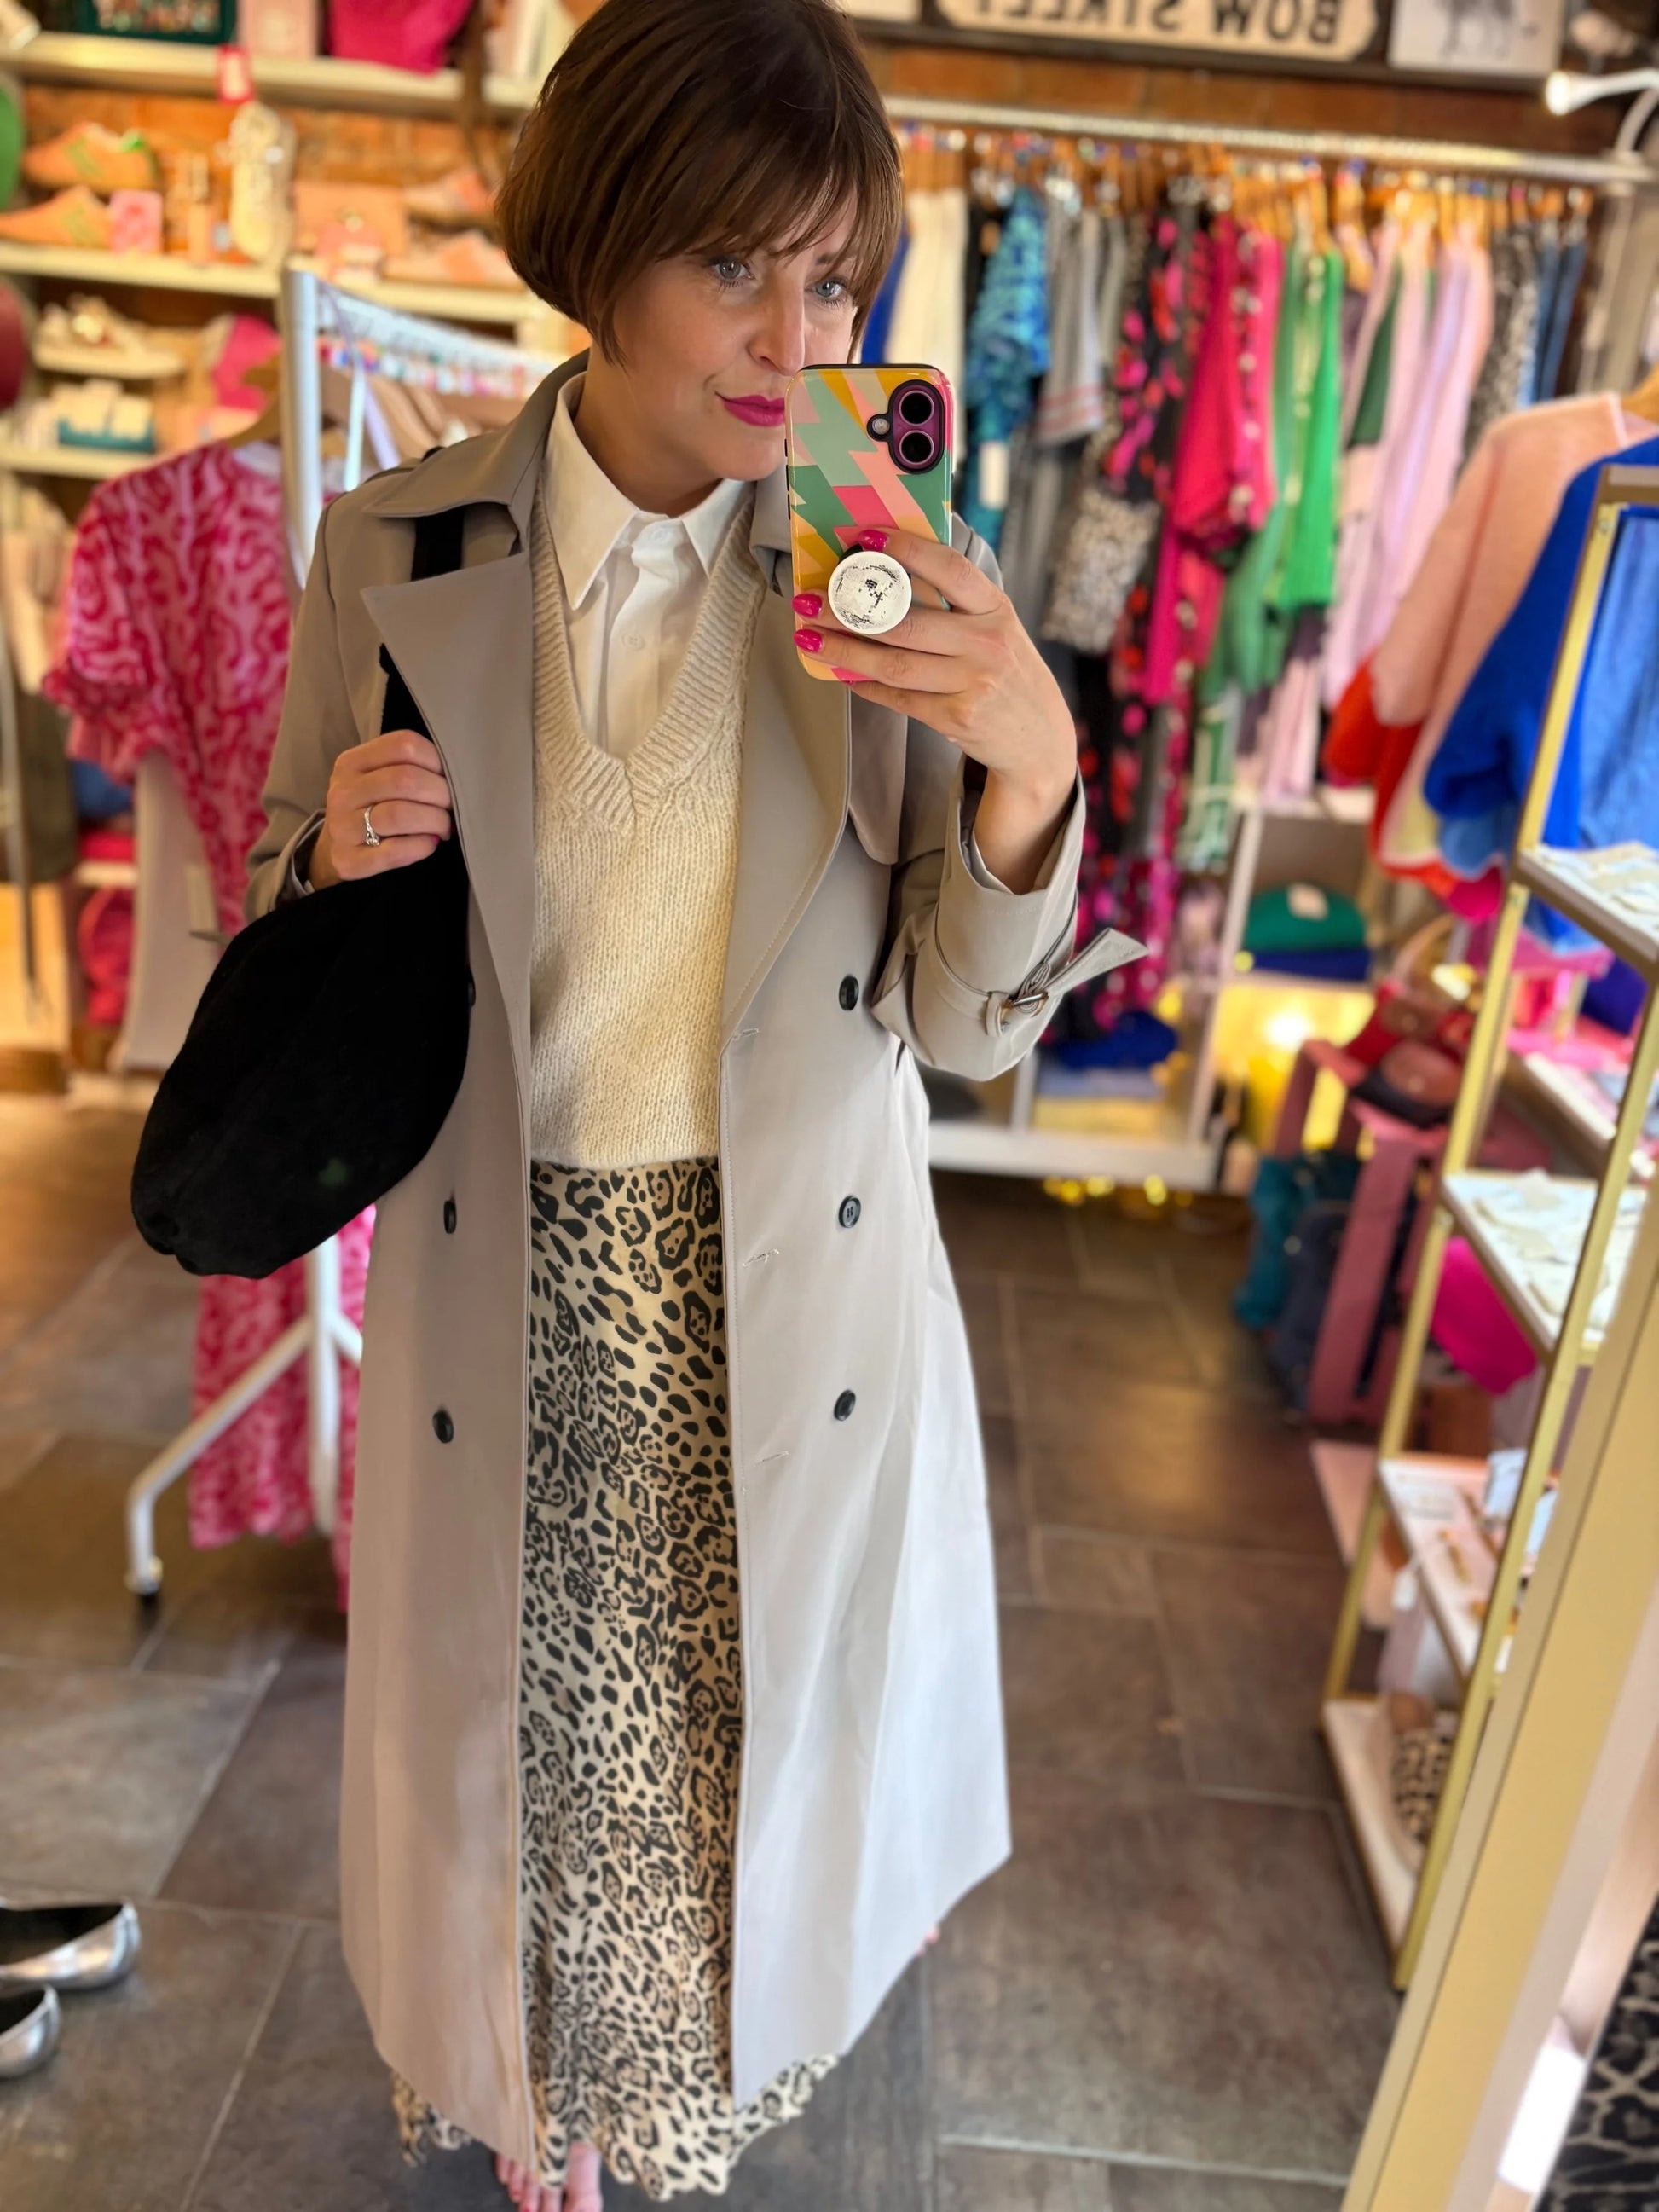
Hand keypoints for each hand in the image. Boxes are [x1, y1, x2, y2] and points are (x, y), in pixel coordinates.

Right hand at [307, 729, 452, 889]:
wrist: (335, 850)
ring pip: (400, 814)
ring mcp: (342, 828)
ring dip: (435, 821)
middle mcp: (343, 792)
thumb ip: (407, 766)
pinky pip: (395, 852)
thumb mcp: (377, 777)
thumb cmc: (371, 807)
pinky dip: (422, 846)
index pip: (403, 745)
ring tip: (444, 826)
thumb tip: (457, 772)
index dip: (436, 760)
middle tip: (452, 806)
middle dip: (442, 794)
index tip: (448, 776)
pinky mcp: (349, 861)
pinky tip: (430, 842)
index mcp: (351, 762)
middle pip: (405, 780)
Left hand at [792, 529, 1076, 889]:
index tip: (864, 539)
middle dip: (849, 609)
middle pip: (906, 622)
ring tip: (809, 637)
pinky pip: (897, 696)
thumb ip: (956, 605)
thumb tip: (885, 578)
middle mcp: (986, 643)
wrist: (1039, 739)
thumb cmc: (1007, 674)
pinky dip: (864, 683)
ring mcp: (972, 683)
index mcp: (995, 609)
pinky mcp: (956, 717)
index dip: (905, 551)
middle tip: (810, 600)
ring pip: (893, 663)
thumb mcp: (996, 628)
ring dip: (844, 649)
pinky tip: (840, 671)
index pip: (949, 569)